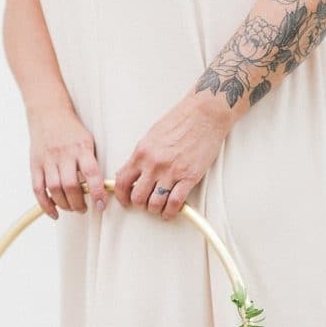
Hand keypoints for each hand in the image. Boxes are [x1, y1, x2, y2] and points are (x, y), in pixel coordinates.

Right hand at [28, 106, 106, 218]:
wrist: (48, 112)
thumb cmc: (72, 131)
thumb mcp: (88, 142)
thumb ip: (92, 163)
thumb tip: (103, 189)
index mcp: (82, 148)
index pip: (91, 174)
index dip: (96, 193)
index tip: (100, 206)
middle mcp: (64, 154)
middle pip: (70, 186)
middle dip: (79, 203)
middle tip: (84, 208)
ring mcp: (48, 159)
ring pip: (54, 189)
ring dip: (65, 205)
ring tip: (72, 208)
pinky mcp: (35, 164)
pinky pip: (38, 189)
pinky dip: (46, 204)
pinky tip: (54, 212)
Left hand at [114, 96, 230, 219]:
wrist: (204, 114)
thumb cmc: (180, 121)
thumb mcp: (152, 136)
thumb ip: (142, 156)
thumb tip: (134, 173)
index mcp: (141, 152)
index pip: (122, 181)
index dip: (122, 196)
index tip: (126, 201)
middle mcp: (153, 163)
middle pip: (138, 197)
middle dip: (141, 204)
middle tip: (146, 204)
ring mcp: (171, 171)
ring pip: (155, 204)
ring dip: (156, 210)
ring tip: (160, 208)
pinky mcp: (188, 177)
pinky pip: (175, 203)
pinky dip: (171, 212)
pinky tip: (171, 212)